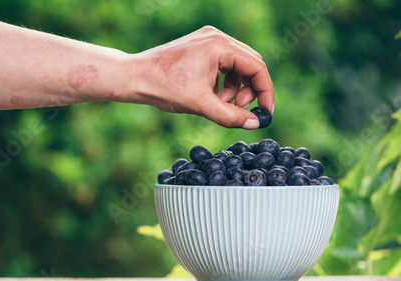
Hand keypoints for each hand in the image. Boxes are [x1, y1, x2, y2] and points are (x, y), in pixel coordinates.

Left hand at [130, 26, 273, 129]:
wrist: (134, 78)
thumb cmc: (164, 87)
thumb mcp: (201, 105)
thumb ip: (230, 115)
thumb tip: (255, 123)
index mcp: (219, 45)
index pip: (257, 67)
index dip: (265, 92)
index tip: (265, 112)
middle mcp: (216, 38)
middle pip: (250, 64)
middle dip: (248, 91)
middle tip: (239, 110)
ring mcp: (207, 41)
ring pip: (236, 67)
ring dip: (234, 89)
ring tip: (219, 104)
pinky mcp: (200, 48)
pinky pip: (223, 66)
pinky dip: (222, 84)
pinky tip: (210, 96)